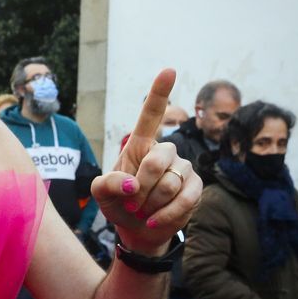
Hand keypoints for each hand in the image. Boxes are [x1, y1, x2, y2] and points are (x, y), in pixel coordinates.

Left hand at [91, 69, 202, 254]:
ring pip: (170, 183)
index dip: (160, 93)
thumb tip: (132, 185)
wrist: (137, 228)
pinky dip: (165, 215)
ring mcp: (183, 168)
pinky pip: (185, 199)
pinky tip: (154, 220)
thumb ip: (107, 184)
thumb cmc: (119, 203)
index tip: (169, 70)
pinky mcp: (195, 188)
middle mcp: (164, 151)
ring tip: (143, 210)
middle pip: (158, 159)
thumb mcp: (101, 193)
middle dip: (141, 186)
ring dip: (151, 203)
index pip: (151, 115)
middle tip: (131, 202)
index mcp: (140, 144)